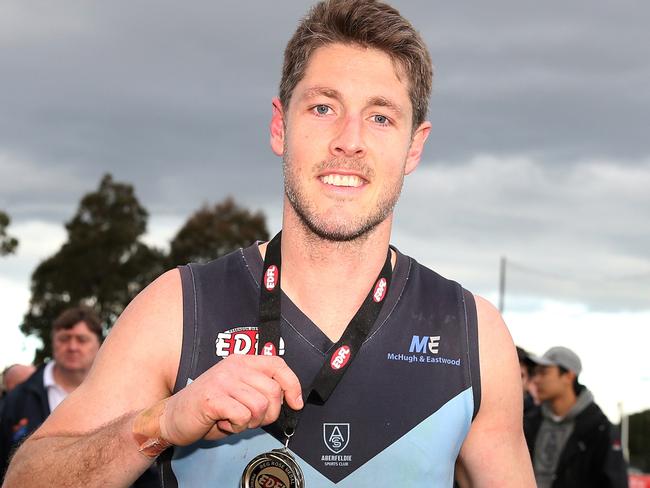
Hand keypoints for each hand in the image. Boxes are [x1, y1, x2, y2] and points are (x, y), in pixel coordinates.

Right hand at [158, 355, 302, 445]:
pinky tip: (224, 422)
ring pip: (261, 405)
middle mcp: (234, 366)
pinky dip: (238, 426)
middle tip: (252, 419)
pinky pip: (243, 416)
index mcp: (242, 361)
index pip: (278, 365)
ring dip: (252, 421)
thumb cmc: (209, 408)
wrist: (172, 417)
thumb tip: (290, 398)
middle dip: (270, 413)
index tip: (296, 403)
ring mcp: (223, 380)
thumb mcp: (239, 392)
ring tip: (235, 419)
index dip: (293, 385)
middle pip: (273, 390)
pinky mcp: (213, 398)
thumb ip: (260, 389)